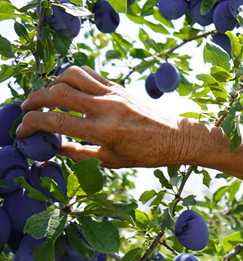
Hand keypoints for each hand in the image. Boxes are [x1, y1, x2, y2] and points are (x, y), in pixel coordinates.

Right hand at [16, 65, 194, 168]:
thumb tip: (54, 147)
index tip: (22, 131)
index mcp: (104, 131)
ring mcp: (113, 94)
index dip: (32, 125)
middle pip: (58, 93)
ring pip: (72, 75)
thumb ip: (80, 153)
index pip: (57, 122)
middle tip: (26, 110)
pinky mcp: (119, 87)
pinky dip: (72, 77)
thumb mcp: (112, 161)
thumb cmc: (147, 154)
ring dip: (52, 83)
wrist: (177, 137)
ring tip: (46, 96)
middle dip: (35, 100)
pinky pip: (89, 74)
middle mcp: (106, 108)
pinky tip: (68, 88)